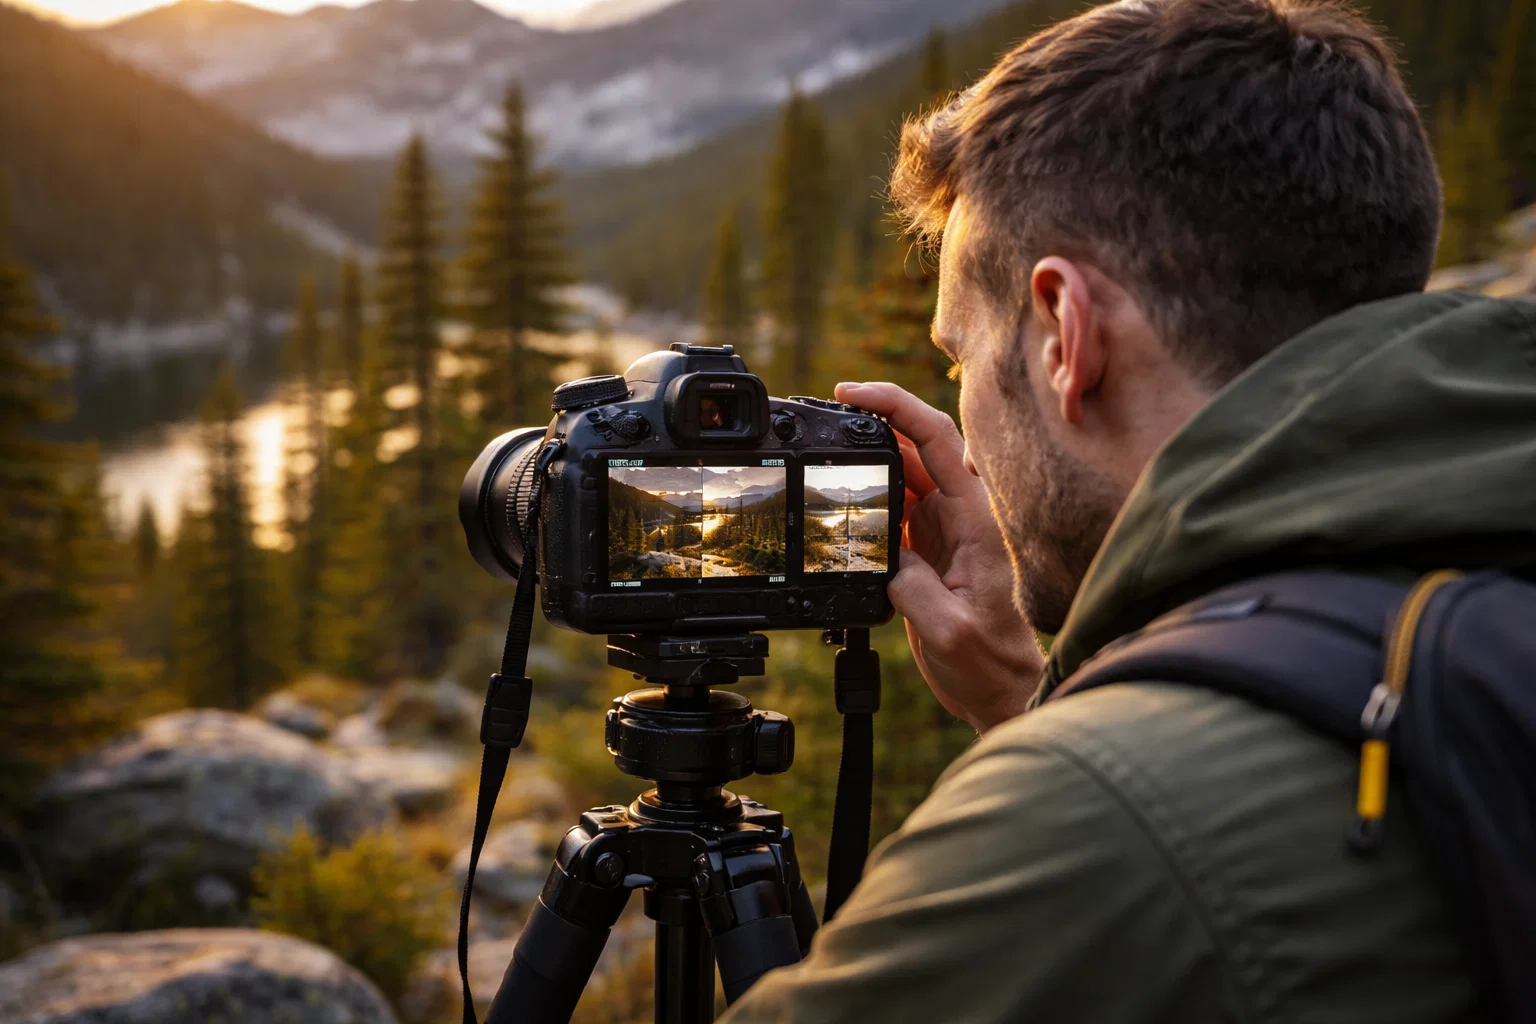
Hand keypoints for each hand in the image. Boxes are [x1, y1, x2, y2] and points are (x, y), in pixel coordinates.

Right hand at [835, 382, 1043, 732]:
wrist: (1001, 690)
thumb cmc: (990, 662)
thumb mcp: (950, 631)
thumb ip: (913, 588)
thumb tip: (882, 556)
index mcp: (976, 519)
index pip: (937, 439)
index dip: (895, 405)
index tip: (852, 395)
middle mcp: (963, 514)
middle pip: (915, 444)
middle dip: (871, 420)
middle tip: (826, 416)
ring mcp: (945, 527)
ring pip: (902, 470)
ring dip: (866, 457)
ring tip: (826, 455)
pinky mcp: (929, 545)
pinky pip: (894, 502)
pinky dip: (867, 492)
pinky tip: (842, 497)